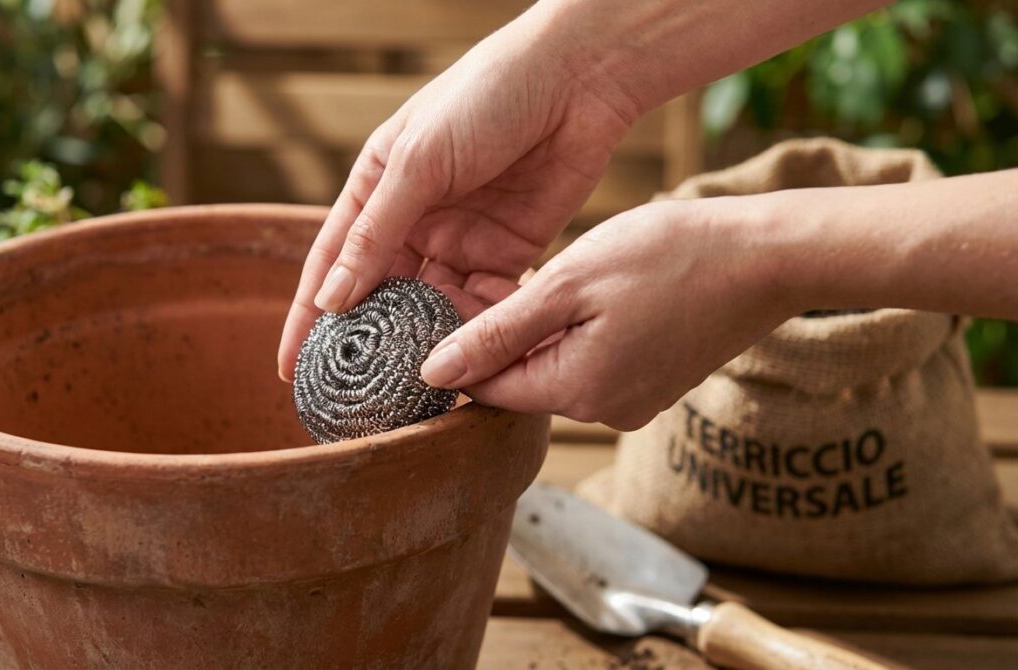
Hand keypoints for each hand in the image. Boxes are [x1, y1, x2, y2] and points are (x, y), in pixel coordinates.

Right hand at [276, 4, 638, 379]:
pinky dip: (477, 329)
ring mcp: (462, 240)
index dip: (308, 316)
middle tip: (355, 395)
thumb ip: (376, 233)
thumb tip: (331, 298)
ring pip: (433, 308)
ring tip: (413, 386)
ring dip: (426, 343)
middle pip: (383, 295)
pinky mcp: (510, 253)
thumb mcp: (418, 161)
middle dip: (370, 343)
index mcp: (378, 188)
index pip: (332, 262)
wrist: (578, 78)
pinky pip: (485, 303)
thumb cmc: (486, 96)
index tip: (288, 369)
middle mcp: (416, 220)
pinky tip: (471, 357)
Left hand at [418, 200, 794, 430]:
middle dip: (501, 337)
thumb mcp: (568, 284)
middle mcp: (604, 411)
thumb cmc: (669, 255)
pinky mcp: (654, 383)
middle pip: (521, 383)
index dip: (457, 350)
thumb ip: (498, 333)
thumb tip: (433, 374)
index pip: (486, 390)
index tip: (440, 304)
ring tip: (546, 277)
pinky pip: (594, 365)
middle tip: (491, 274)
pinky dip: (578, 334)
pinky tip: (589, 292)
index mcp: (577, 392)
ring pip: (557, 371)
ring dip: (540, 332)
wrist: (768, 257)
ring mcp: (634, 401)